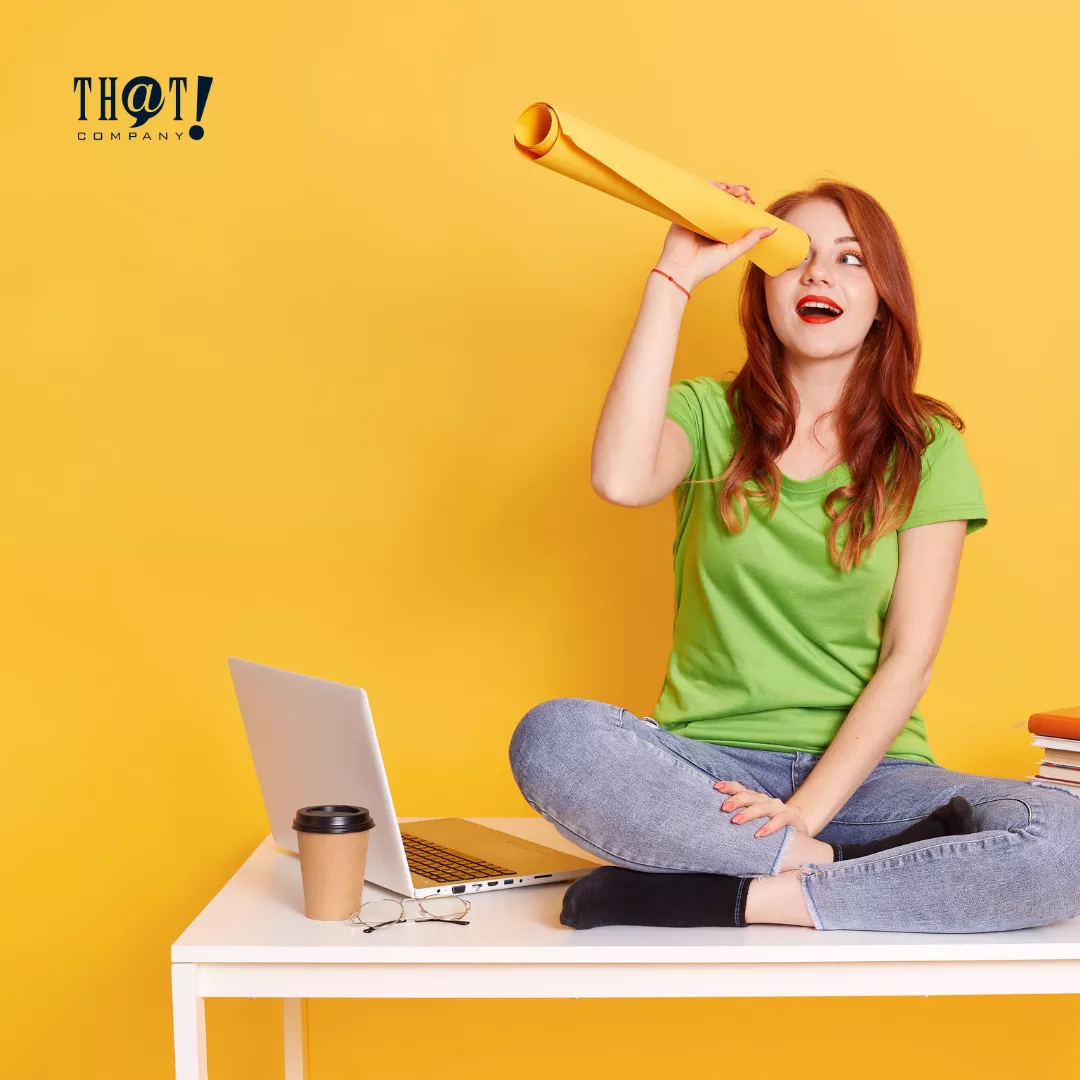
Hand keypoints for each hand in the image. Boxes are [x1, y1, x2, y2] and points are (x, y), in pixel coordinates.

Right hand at [655, 180, 773, 291]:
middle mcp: (708, 221)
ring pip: (712, 195)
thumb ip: (750, 240)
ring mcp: (697, 215)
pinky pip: (698, 195)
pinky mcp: (686, 212)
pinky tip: (720, 188)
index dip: (743, 203)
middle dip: (736, 193)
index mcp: (719, 230)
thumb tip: (771, 230)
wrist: (681, 270)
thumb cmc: (704, 266)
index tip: (751, 202)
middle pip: (723, 200)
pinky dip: (709, 188)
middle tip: (746, 194)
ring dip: (725, 188)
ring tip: (736, 190)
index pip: (733, 210)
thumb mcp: (732, 252)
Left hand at [714, 780, 813, 838]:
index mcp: (754, 798)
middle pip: (748, 796)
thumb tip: (714, 820)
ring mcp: (777, 808)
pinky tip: (759, 834)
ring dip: (748, 813)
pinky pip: (779, 821)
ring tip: (736, 820)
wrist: (798, 825)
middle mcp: (764, 800)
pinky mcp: (789, 817)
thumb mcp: (754, 817)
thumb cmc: (769, 822)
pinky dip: (769, 827)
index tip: (715, 787)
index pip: (740, 788)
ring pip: (762, 807)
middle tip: (723, 808)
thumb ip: (740, 815)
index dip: (728, 786)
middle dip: (735, 800)